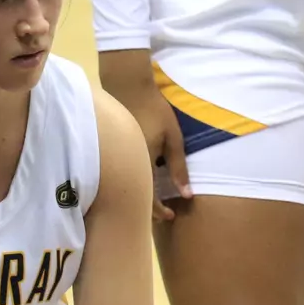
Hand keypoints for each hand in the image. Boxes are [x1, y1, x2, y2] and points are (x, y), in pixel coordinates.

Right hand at [99, 50, 190, 221]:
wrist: (129, 89)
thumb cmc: (155, 111)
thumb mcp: (173, 138)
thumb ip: (178, 166)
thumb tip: (187, 193)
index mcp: (141, 165)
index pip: (148, 198)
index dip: (159, 211)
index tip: (172, 216)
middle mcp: (126, 165)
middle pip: (137, 194)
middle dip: (150, 206)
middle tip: (166, 212)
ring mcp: (118, 158)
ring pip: (131, 183)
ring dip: (143, 193)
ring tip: (158, 198)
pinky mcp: (116, 151)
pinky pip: (126, 171)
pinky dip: (136, 178)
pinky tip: (146, 177)